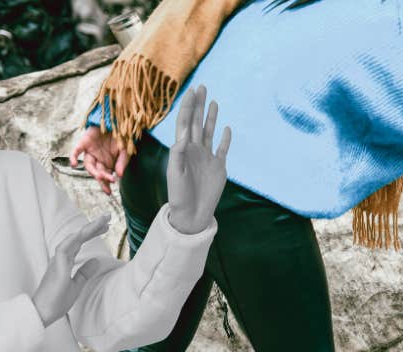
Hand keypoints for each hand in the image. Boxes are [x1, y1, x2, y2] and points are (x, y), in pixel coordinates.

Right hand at [31, 214, 111, 326]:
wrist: (43, 313)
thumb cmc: (57, 301)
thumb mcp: (76, 285)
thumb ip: (85, 272)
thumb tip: (96, 260)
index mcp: (65, 261)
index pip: (80, 242)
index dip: (91, 233)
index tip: (105, 226)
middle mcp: (60, 258)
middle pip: (78, 237)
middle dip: (92, 226)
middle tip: (107, 216)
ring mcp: (57, 261)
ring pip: (72, 240)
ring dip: (87, 229)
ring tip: (101, 221)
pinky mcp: (56, 268)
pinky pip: (64, 249)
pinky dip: (73, 240)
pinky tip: (83, 232)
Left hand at [70, 126, 129, 195]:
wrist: (117, 121)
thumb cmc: (122, 138)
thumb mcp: (126, 152)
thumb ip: (122, 163)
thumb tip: (120, 175)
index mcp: (108, 164)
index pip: (105, 176)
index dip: (105, 184)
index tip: (108, 192)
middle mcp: (98, 160)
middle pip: (97, 172)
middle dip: (102, 178)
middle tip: (109, 181)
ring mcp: (90, 152)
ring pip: (89, 164)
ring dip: (93, 171)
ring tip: (99, 175)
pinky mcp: (84, 143)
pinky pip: (77, 151)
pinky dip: (74, 158)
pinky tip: (74, 165)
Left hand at [166, 85, 231, 234]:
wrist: (192, 213)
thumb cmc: (179, 195)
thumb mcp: (176, 174)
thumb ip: (178, 155)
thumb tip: (183, 136)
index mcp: (183, 149)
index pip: (185, 123)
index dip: (187, 106)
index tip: (191, 91)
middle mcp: (195, 150)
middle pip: (197, 122)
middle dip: (198, 105)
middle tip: (201, 87)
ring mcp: (207, 157)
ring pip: (209, 132)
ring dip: (210, 117)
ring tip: (213, 102)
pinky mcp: (218, 167)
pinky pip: (222, 149)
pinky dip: (225, 139)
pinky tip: (226, 129)